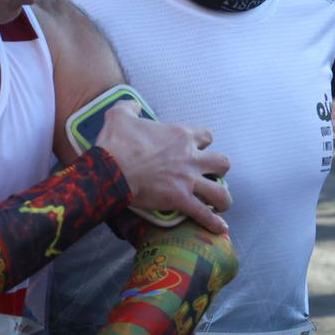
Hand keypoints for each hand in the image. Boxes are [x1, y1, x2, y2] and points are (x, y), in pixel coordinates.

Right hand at [93, 101, 231, 232]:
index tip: (197, 148)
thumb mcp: (120, 116)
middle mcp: (190, 157)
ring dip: (222, 198)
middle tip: (209, 176)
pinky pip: (203, 213)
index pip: (206, 135)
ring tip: (220, 205)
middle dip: (219, 170)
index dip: (204, 142)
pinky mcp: (180, 199)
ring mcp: (187, 180)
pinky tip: (220, 229)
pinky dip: (213, 223)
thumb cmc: (117, 143)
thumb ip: (130, 107)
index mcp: (181, 135)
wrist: (111, 169)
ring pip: (220, 191)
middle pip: (222, 162)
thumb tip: (134, 105)